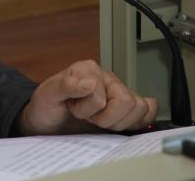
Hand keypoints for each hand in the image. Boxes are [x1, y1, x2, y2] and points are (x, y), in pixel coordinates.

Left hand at [17, 60, 157, 134]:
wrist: (47, 122)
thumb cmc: (46, 106)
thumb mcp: (47, 95)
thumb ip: (65, 86)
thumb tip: (90, 83)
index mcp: (88, 70)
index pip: (102, 97)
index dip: (87, 110)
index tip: (73, 110)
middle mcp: (107, 78)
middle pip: (128, 101)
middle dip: (106, 118)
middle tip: (89, 118)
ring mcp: (119, 92)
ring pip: (140, 108)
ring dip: (119, 122)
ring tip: (100, 120)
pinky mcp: (126, 108)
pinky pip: (148, 111)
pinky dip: (138, 122)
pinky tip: (119, 123)